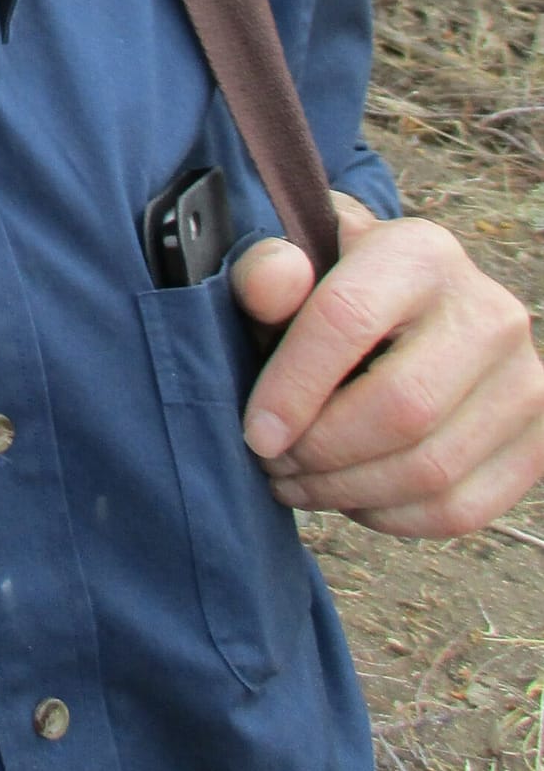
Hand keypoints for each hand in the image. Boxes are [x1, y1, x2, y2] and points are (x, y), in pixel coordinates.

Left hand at [233, 193, 543, 535]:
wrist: (410, 304)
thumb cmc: (335, 285)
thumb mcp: (294, 261)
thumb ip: (267, 270)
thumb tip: (270, 285)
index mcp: (419, 252)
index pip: (347, 319)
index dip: (293, 387)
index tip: (255, 434)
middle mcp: (488, 311)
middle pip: (401, 408)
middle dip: (321, 451)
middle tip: (272, 462)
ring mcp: (526, 379)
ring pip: (432, 468)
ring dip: (348, 491)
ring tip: (297, 482)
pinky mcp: (538, 440)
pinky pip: (463, 507)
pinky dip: (393, 517)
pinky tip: (350, 498)